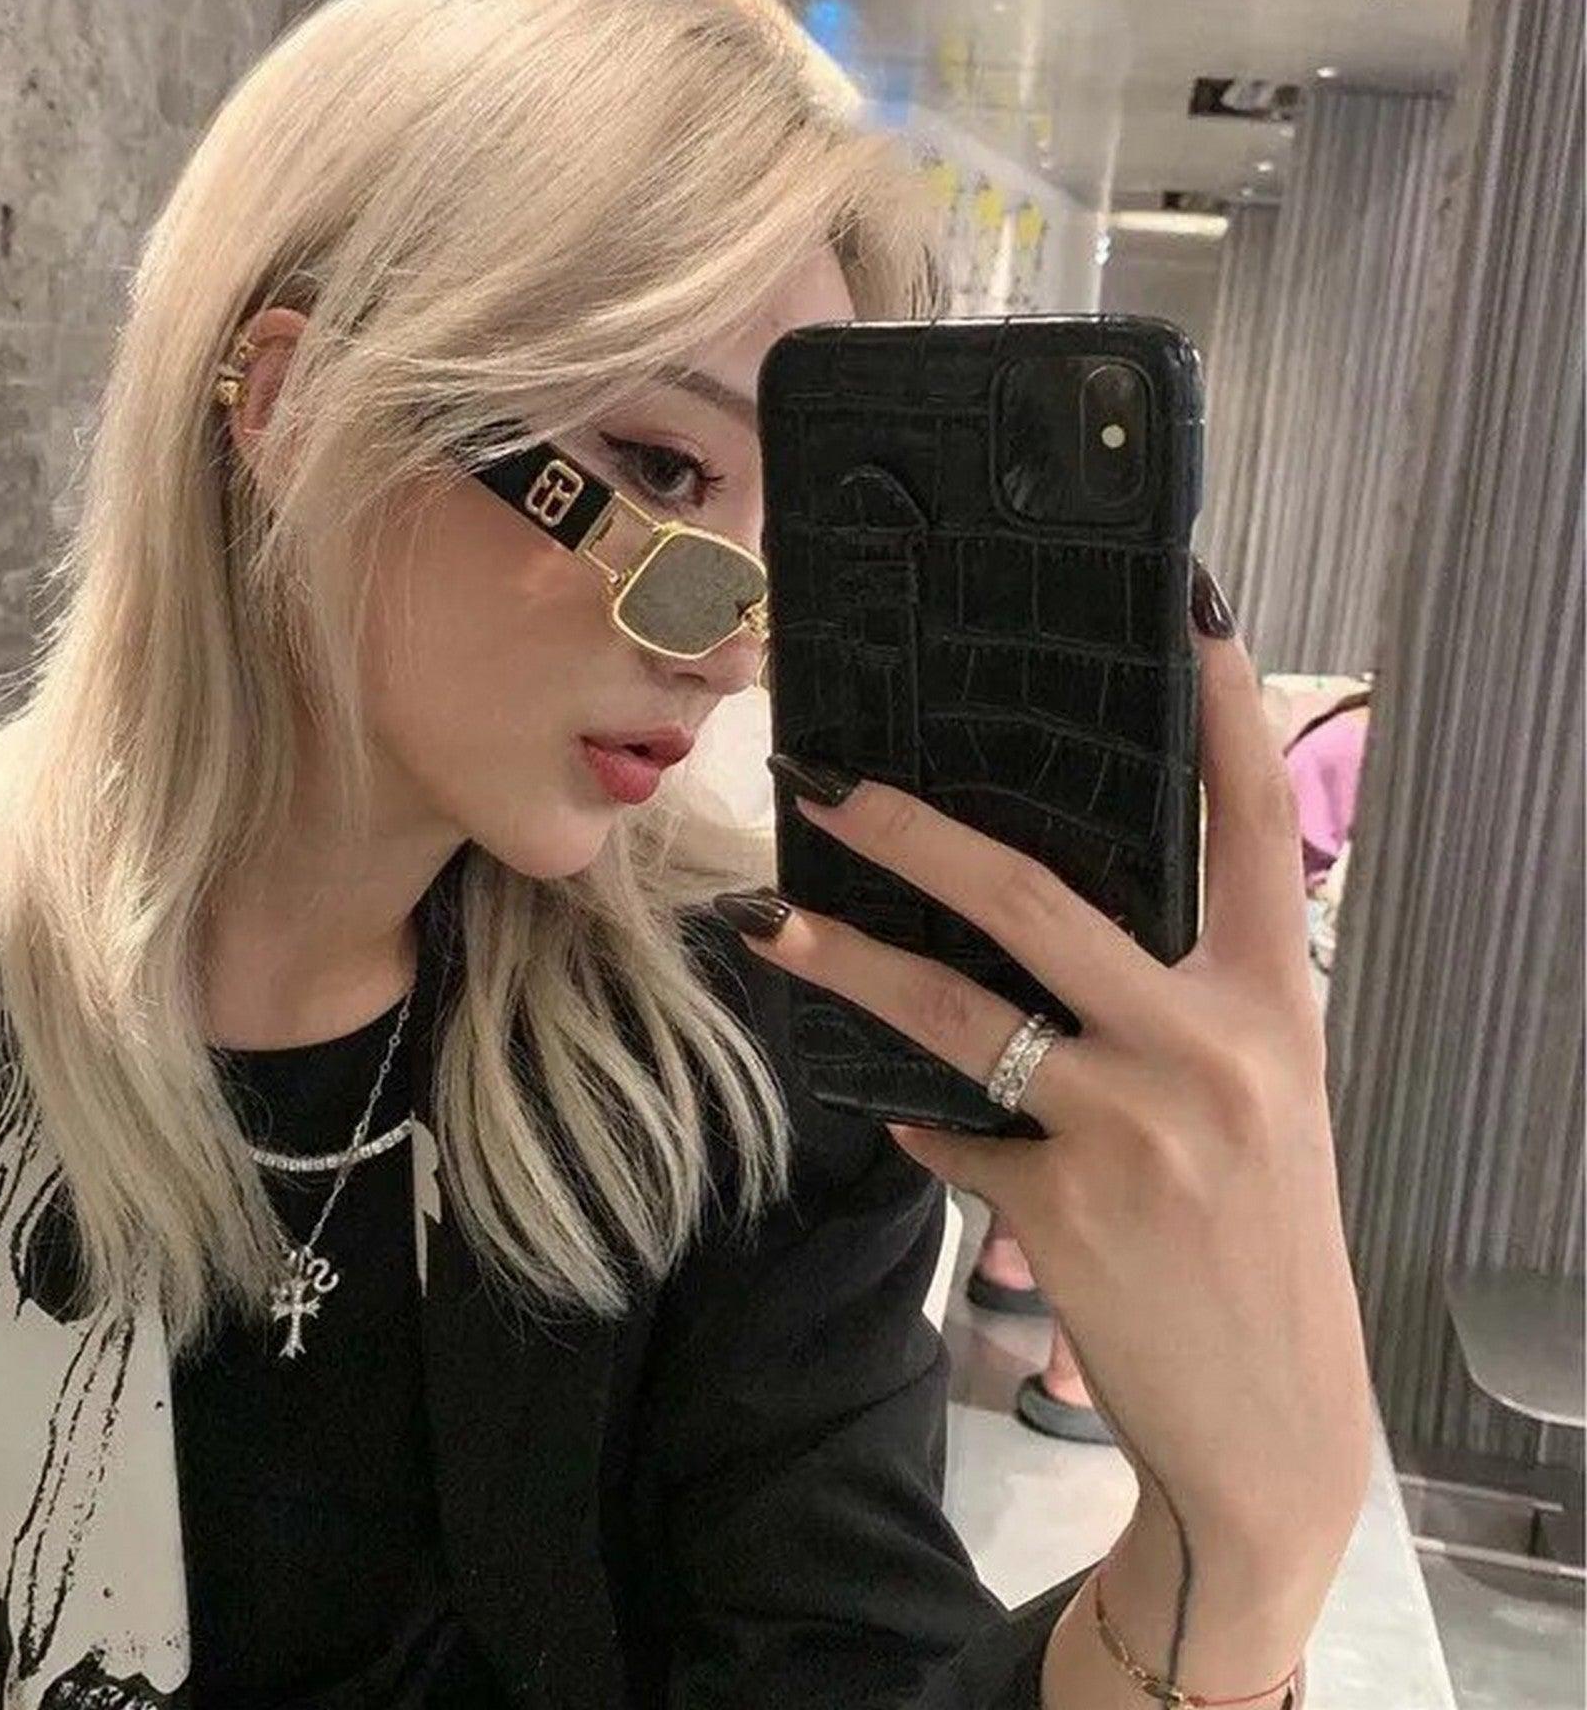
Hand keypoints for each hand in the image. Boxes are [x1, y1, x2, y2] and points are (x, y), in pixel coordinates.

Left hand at [730, 597, 1375, 1615]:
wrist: (1276, 1432)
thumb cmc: (1260, 1242)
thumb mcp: (1254, 1103)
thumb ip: (1168, 1010)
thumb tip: (1036, 946)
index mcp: (1272, 1004)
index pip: (1252, 826)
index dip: (1223, 711)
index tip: (1183, 609)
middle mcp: (1213, 1048)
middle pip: (1045, 897)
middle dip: (920, 830)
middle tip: (825, 776)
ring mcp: (1135, 1128)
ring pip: (961, 1008)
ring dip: (849, 958)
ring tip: (765, 922)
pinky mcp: (1063, 1206)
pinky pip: (953, 1128)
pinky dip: (920, 1116)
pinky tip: (901, 1114)